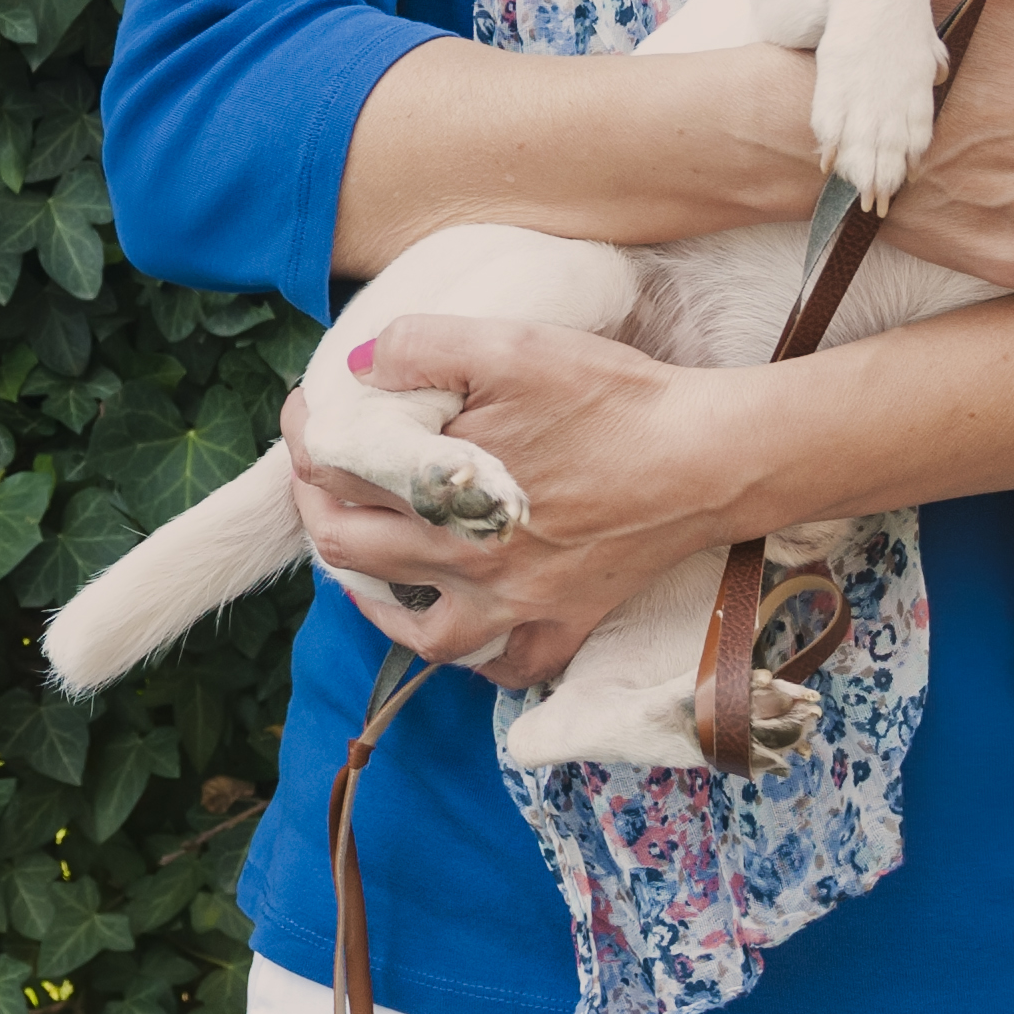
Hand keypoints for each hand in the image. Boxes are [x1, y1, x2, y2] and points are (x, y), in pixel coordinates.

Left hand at [283, 317, 747, 685]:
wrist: (708, 457)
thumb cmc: (614, 399)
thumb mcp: (514, 345)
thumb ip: (427, 345)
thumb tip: (362, 365)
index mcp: (444, 496)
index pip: (335, 476)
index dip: (305, 440)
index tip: (308, 415)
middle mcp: (470, 565)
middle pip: (353, 555)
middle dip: (320, 512)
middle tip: (323, 480)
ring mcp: (518, 606)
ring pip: (418, 633)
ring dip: (374, 600)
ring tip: (365, 568)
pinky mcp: (566, 626)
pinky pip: (503, 667)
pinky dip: (473, 656)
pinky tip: (462, 623)